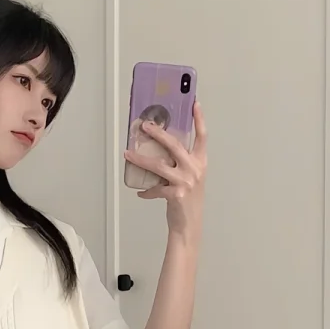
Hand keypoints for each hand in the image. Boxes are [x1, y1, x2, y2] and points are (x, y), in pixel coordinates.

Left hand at [124, 98, 206, 237]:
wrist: (189, 225)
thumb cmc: (188, 200)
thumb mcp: (190, 178)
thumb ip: (180, 163)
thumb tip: (159, 150)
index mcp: (200, 162)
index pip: (202, 136)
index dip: (199, 119)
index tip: (194, 103)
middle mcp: (194, 169)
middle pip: (174, 144)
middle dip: (157, 133)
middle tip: (145, 126)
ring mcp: (186, 181)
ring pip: (158, 165)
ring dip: (140, 159)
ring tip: (128, 154)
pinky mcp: (176, 194)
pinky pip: (155, 188)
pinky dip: (146, 190)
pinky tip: (140, 192)